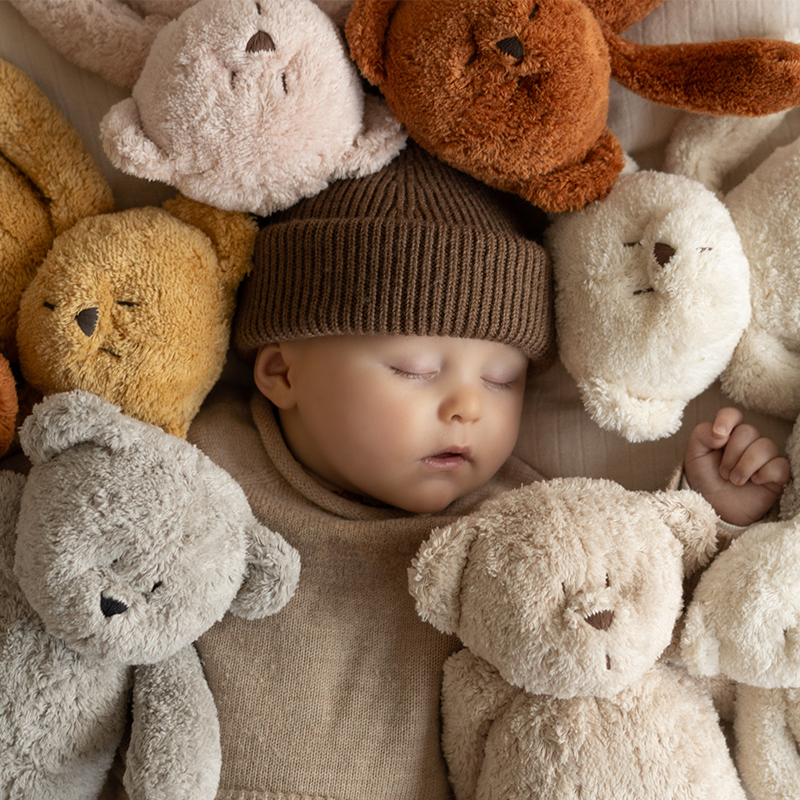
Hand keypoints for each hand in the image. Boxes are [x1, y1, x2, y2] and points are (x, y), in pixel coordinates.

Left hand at [684, 407, 790, 526]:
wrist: (714, 507)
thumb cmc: (705, 479)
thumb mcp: (694, 455)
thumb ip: (702, 435)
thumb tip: (721, 433)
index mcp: (727, 434)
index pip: (732, 415)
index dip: (727, 420)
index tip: (718, 436)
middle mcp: (748, 443)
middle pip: (749, 432)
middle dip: (732, 454)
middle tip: (723, 472)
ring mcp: (764, 458)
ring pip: (766, 446)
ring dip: (746, 465)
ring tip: (734, 480)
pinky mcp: (777, 475)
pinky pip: (780, 465)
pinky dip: (765, 473)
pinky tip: (754, 482)